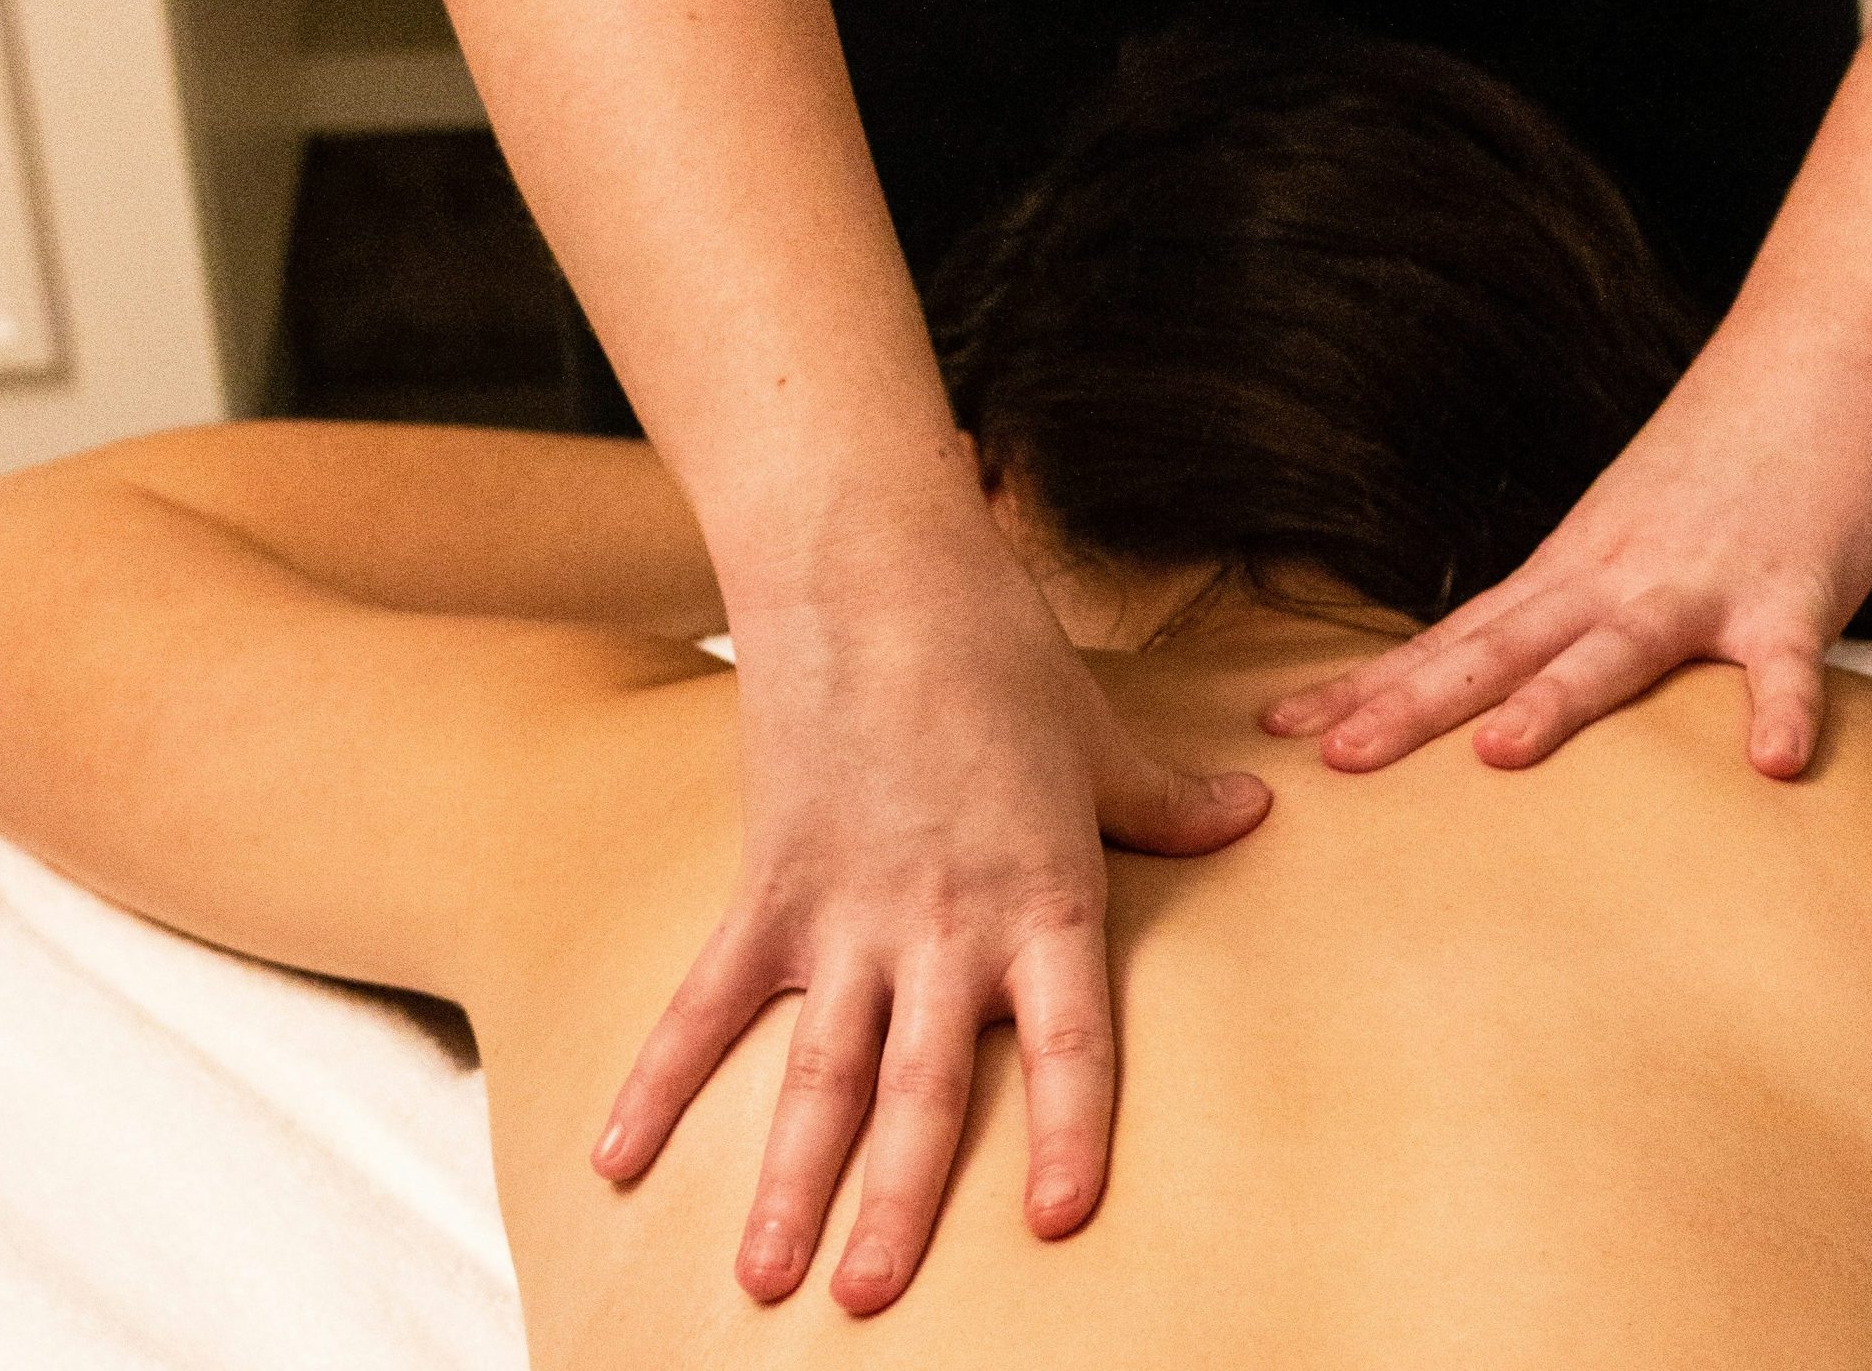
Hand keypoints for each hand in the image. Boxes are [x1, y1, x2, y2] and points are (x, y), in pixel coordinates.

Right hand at [590, 509, 1269, 1315]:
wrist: (872, 573)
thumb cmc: (999, 656)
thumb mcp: (1102, 739)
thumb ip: (1169, 802)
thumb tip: (1253, 813)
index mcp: (1043, 895)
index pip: (1068, 1038)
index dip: (1065, 1129)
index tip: (1054, 1219)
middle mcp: (943, 925)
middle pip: (922, 1086)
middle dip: (898, 1201)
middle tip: (871, 1302)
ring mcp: (844, 913)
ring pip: (816, 1068)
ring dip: (787, 1177)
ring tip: (765, 1279)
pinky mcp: (766, 889)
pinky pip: (705, 1002)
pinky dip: (659, 1080)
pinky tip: (618, 1159)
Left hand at [1263, 336, 1871, 777]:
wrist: (1821, 346)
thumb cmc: (1723, 456)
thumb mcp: (1621, 532)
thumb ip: (1570, 607)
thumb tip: (1507, 682)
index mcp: (1566, 569)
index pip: (1449, 639)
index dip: (1369, 686)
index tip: (1283, 728)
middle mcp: (1612, 575)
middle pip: (1498, 650)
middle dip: (1413, 708)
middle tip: (1336, 760)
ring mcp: (1700, 581)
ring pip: (1617, 649)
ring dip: (1560, 700)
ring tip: (1500, 756)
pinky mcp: (1794, 590)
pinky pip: (1787, 661)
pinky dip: (1781, 709)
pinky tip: (1772, 766)